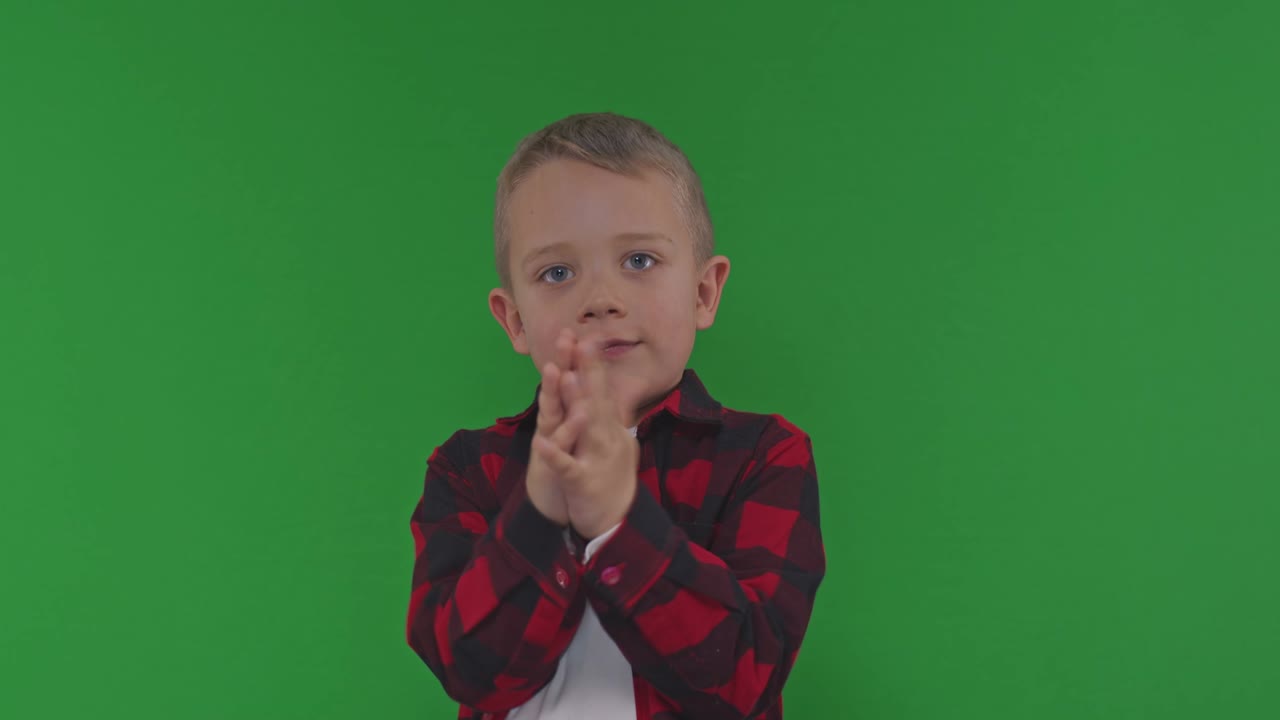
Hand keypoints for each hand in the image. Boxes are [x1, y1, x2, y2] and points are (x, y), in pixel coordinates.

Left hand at [532, 336, 640, 539]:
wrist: (617, 522)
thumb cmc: (611, 480)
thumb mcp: (612, 443)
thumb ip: (606, 416)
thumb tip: (601, 390)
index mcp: (609, 428)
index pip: (600, 389)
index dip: (591, 364)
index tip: (584, 336)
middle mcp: (606, 438)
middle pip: (595, 398)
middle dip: (586, 370)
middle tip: (578, 342)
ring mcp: (596, 459)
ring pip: (584, 427)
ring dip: (576, 402)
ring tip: (566, 377)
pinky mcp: (582, 483)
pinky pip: (567, 467)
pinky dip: (556, 454)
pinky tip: (542, 443)